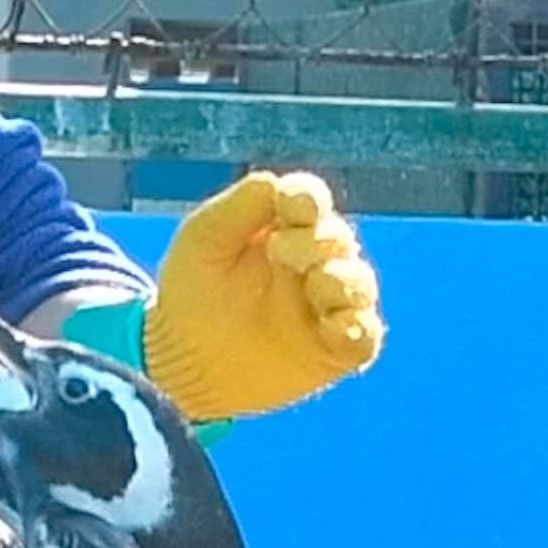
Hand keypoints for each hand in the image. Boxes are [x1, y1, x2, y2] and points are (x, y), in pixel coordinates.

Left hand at [142, 169, 384, 421]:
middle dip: (315, 241)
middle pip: (337, 239)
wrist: (184, 363)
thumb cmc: (192, 293)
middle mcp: (314, 263)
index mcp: (284, 229)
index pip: (310, 202)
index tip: (292, 204)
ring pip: (359, 284)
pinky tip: (335, 325)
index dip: (307, 198)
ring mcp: (327, 308)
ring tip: (316, 283)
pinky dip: (358, 328)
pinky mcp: (334, 352)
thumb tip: (280, 184)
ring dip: (343, 279)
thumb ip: (240, 206)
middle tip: (279, 252)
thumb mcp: (204, 239)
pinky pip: (364, 338)